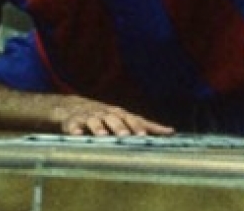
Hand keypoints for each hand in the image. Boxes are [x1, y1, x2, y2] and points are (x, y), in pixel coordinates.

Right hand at [52, 96, 172, 135]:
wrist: (73, 107)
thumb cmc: (106, 115)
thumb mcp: (125, 119)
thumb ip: (146, 126)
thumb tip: (171, 131)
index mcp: (120, 114)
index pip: (133, 120)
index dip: (140, 127)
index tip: (146, 136)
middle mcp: (106, 113)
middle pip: (115, 119)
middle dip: (121, 128)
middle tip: (127, 136)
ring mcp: (89, 117)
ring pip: (95, 121)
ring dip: (99, 128)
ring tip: (103, 135)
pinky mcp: (72, 123)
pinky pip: (73, 126)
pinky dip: (75, 130)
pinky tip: (78, 135)